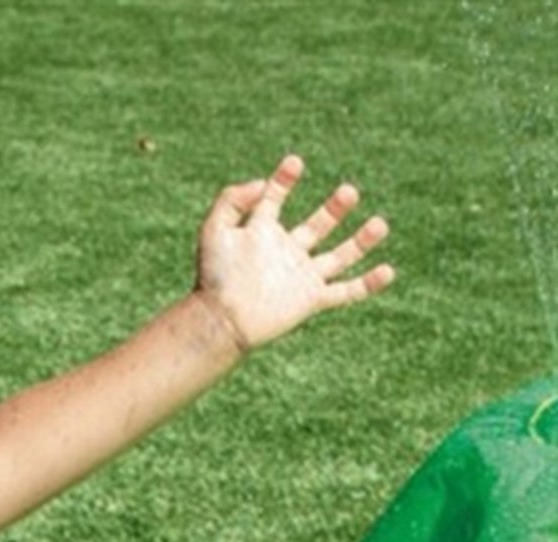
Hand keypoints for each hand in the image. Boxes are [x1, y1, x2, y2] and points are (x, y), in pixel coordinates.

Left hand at [195, 155, 393, 351]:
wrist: (221, 320)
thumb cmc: (213, 278)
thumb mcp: (214, 230)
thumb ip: (232, 200)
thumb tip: (262, 183)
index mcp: (262, 233)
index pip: (275, 198)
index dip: (283, 179)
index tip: (293, 163)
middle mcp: (286, 252)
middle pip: (318, 225)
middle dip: (335, 208)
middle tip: (349, 192)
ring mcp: (301, 276)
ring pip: (340, 256)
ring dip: (361, 240)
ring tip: (380, 224)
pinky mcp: (310, 300)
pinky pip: (345, 292)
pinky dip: (368, 284)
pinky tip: (388, 271)